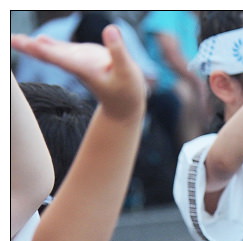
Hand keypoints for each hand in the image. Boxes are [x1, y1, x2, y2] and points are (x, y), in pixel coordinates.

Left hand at [11, 25, 144, 120]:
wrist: (125, 106)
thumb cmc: (128, 91)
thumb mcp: (127, 71)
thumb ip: (118, 51)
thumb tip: (110, 29)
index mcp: (85, 69)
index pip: (60, 57)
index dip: (44, 50)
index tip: (29, 43)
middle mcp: (77, 65)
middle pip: (48, 55)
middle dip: (29, 47)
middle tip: (10, 39)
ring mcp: (78, 61)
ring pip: (51, 52)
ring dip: (32, 46)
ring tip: (14, 39)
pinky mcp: (83, 58)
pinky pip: (62, 50)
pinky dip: (48, 45)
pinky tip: (40, 39)